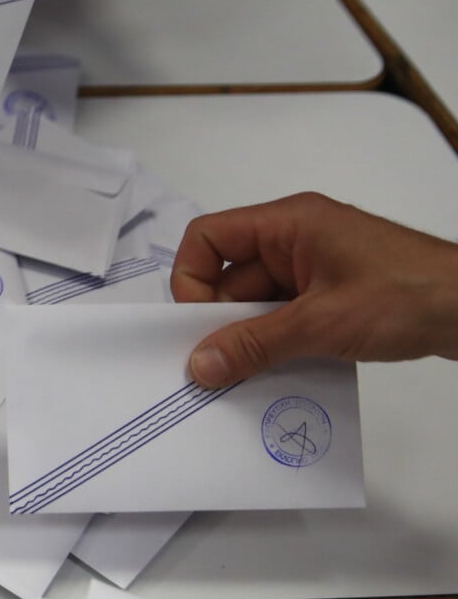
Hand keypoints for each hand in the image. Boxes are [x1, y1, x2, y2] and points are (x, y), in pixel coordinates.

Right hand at [169, 193, 457, 388]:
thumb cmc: (406, 296)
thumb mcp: (322, 323)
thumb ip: (255, 344)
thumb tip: (199, 366)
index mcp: (288, 223)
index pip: (209, 238)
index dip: (192, 279)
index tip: (200, 325)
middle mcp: (297, 238)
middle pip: (231, 276)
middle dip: (221, 320)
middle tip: (218, 366)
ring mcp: (319, 267)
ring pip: (260, 302)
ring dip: (253, 337)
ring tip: (250, 375)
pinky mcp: (337, 294)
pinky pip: (288, 316)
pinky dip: (280, 342)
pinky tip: (282, 371)